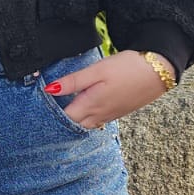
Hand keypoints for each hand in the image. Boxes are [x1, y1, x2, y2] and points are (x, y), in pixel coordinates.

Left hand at [45, 50, 173, 128]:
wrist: (159, 71)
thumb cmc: (128, 68)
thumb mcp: (98, 70)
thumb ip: (73, 81)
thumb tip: (49, 90)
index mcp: (91, 105)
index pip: (63, 120)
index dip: (48, 118)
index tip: (34, 114)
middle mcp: (99, 116)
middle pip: (72, 127)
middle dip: (57, 125)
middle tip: (40, 119)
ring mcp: (109, 116)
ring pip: (84, 126)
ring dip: (71, 123)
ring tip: (56, 116)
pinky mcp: (117, 112)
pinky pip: (96, 122)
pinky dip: (84, 120)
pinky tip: (80, 111)